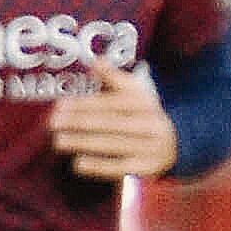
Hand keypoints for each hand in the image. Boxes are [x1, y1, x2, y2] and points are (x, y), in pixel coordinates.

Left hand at [48, 64, 177, 180]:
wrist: (178, 146)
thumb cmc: (145, 116)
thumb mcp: (136, 94)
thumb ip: (114, 78)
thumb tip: (95, 61)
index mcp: (147, 104)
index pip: (112, 103)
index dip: (85, 104)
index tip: (60, 105)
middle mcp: (153, 125)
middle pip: (110, 123)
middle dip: (79, 123)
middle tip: (53, 122)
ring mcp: (152, 149)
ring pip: (112, 144)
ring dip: (82, 143)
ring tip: (59, 141)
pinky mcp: (148, 170)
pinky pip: (119, 168)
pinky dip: (98, 166)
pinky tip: (78, 164)